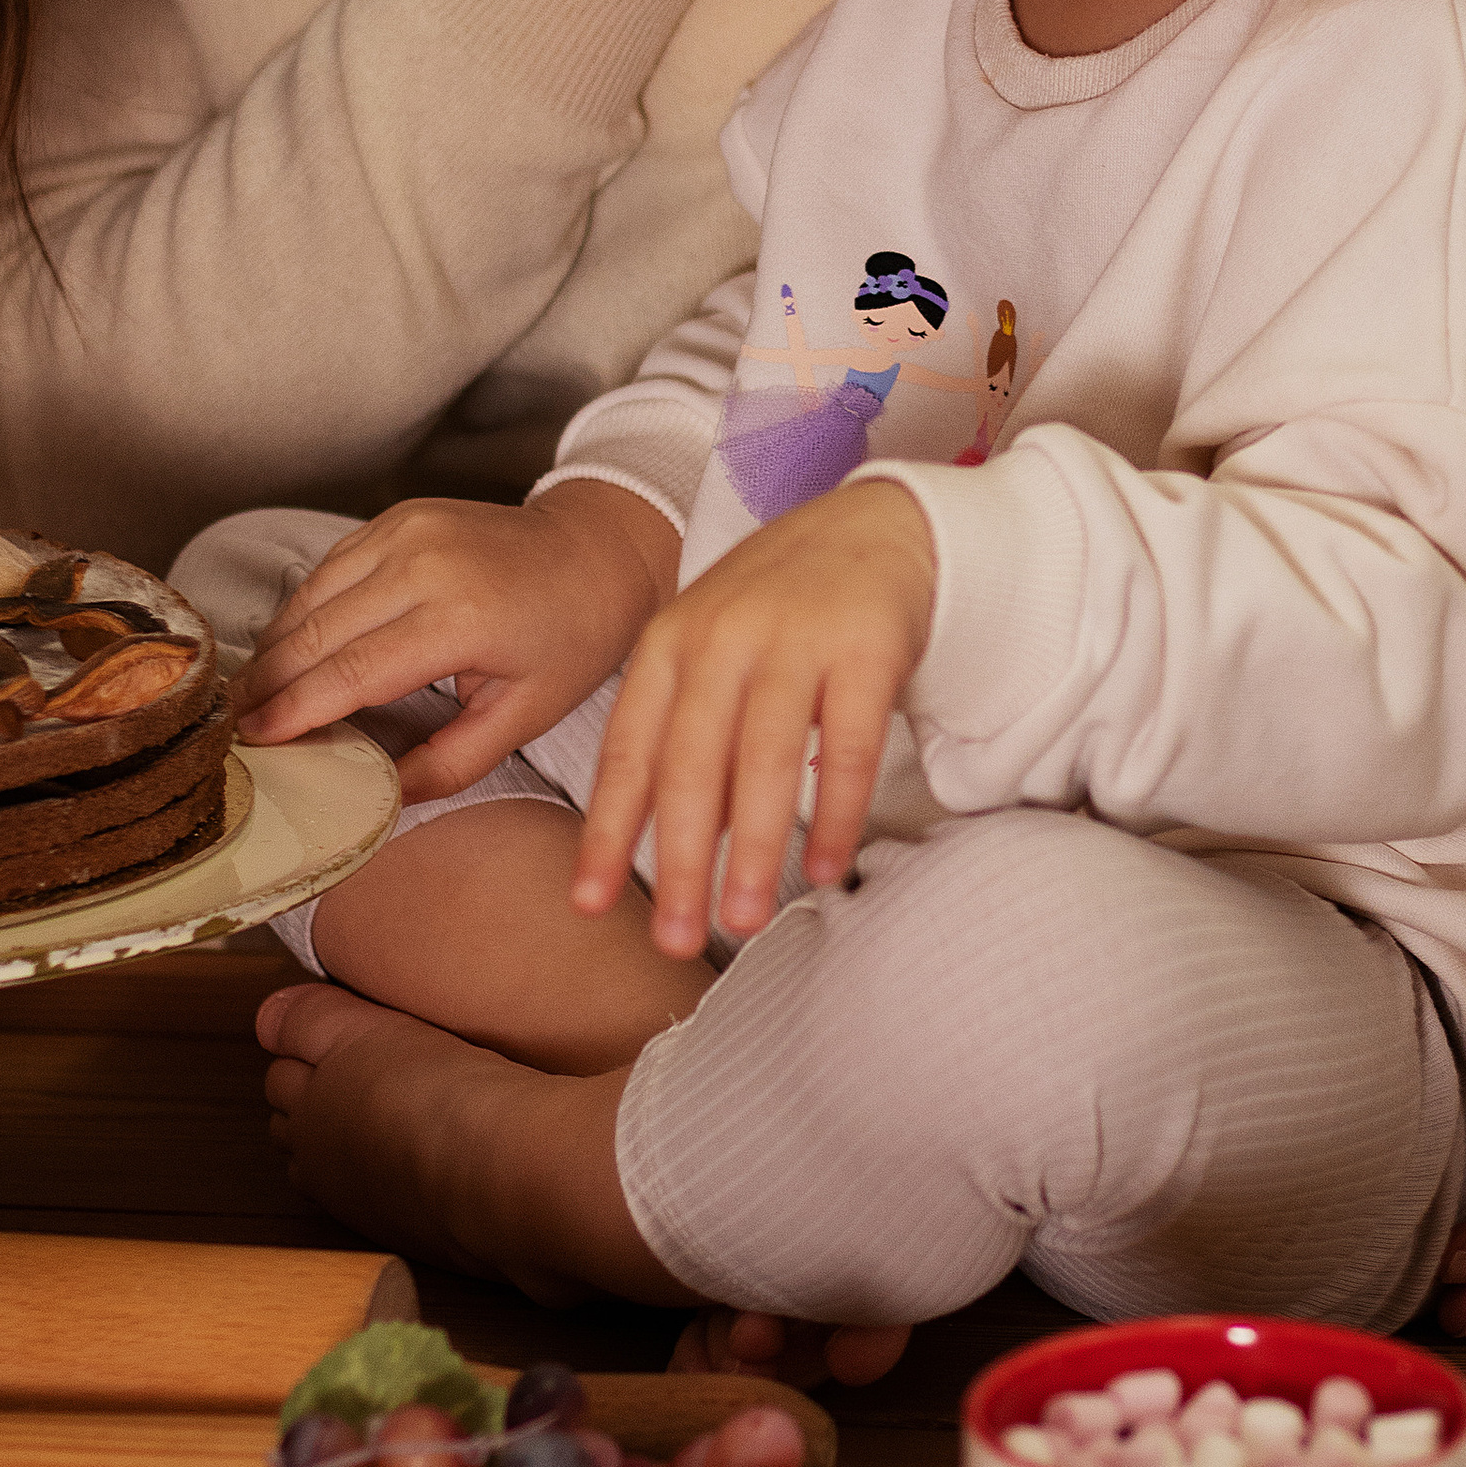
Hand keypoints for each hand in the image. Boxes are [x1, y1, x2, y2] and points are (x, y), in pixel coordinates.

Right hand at [235, 480, 677, 802]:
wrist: (600, 551)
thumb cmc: (573, 638)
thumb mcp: (525, 716)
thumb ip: (451, 763)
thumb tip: (382, 798)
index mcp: (460, 616)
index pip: (352, 670)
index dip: (295, 709)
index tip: (253, 741)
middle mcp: (425, 562)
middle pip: (317, 631)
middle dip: (267, 682)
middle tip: (232, 727)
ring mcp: (408, 530)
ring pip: (312, 595)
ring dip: (275, 646)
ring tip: (250, 695)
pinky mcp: (400, 517)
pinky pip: (331, 567)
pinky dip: (303, 610)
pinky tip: (288, 649)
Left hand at [572, 483, 936, 954]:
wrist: (877, 526)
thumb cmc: (780, 609)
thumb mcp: (710, 652)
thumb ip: (682, 737)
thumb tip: (667, 852)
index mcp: (670, 643)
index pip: (629, 750)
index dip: (606, 832)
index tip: (588, 904)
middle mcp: (723, 637)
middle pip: (691, 763)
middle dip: (678, 860)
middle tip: (674, 940)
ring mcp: (796, 638)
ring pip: (766, 758)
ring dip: (752, 848)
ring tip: (742, 920)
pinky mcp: (866, 646)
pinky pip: (850, 744)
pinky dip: (837, 811)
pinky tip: (828, 866)